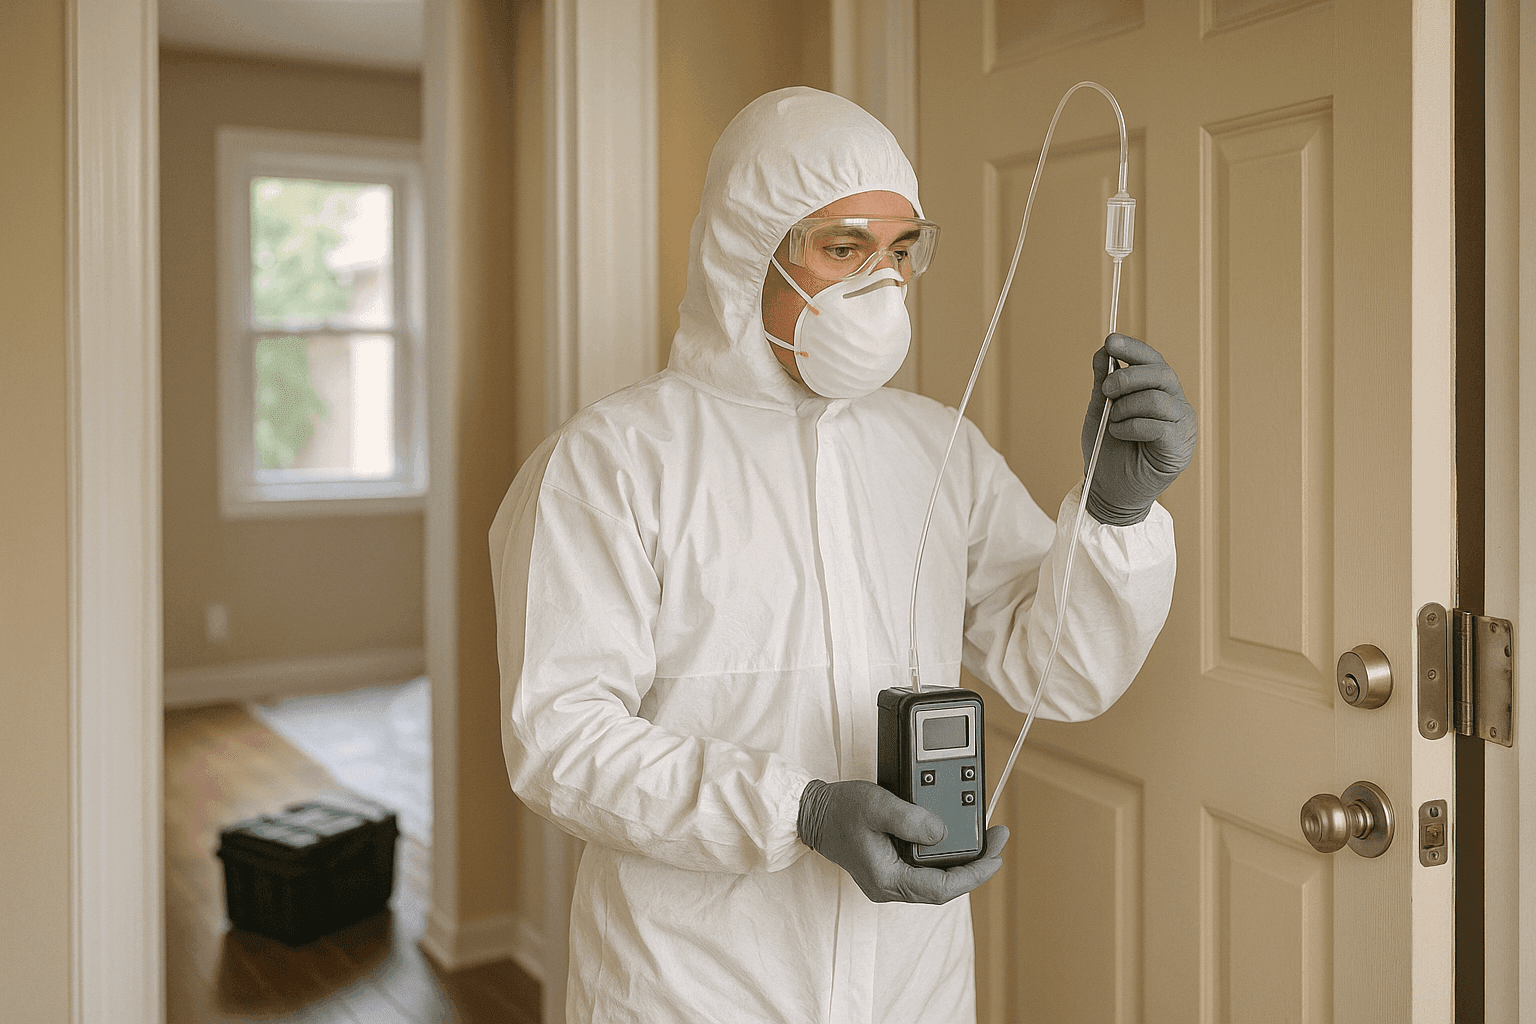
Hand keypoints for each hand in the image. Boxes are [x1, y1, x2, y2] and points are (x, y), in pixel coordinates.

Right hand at [797, 779, 1008, 903]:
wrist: (811, 813)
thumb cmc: (840, 809)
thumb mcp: (877, 806)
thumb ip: (911, 820)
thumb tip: (943, 833)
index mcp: (888, 879)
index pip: (943, 888)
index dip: (976, 873)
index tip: (997, 853)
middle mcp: (890, 887)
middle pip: (944, 887)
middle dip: (976, 866)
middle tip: (997, 839)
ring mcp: (890, 880)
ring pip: (936, 880)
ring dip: (962, 862)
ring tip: (983, 839)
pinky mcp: (890, 869)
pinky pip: (925, 870)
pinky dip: (944, 857)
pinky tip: (955, 840)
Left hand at [1081, 333, 1196, 525]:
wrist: (1109, 492)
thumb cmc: (1108, 452)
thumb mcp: (1100, 411)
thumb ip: (1103, 383)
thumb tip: (1102, 351)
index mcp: (1159, 392)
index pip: (1154, 361)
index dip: (1134, 349)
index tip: (1111, 341)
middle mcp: (1176, 405)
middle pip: (1161, 374)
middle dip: (1127, 378)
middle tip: (1106, 391)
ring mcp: (1182, 426)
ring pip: (1157, 399)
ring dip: (1126, 407)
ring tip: (1113, 423)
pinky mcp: (1180, 447)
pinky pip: (1157, 425)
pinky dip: (1131, 426)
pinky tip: (1120, 435)